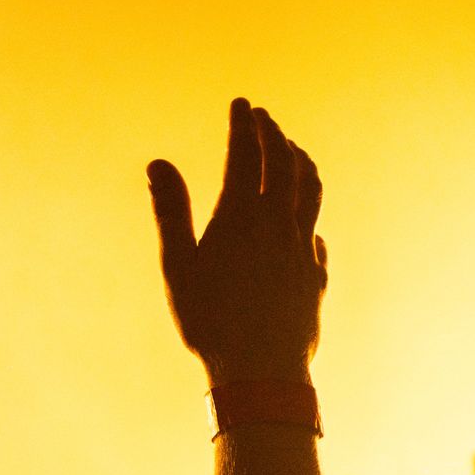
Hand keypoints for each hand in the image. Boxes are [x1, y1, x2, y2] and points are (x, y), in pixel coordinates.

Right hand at [148, 100, 326, 385]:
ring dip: (300, 162)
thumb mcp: (179, 266)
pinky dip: (308, 212)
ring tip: (291, 149)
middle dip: (272, 133)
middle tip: (262, 116)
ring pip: (310, 191)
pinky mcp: (314, 275)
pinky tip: (302, 219)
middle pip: (284, 164)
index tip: (241, 103)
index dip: (243, 125)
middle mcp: (279, 225)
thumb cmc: (210, 321)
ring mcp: (302, 249)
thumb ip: (171, 211)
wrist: (262, 371)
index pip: (246, 155)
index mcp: (241, 217)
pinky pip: (315, 231)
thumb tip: (159, 163)